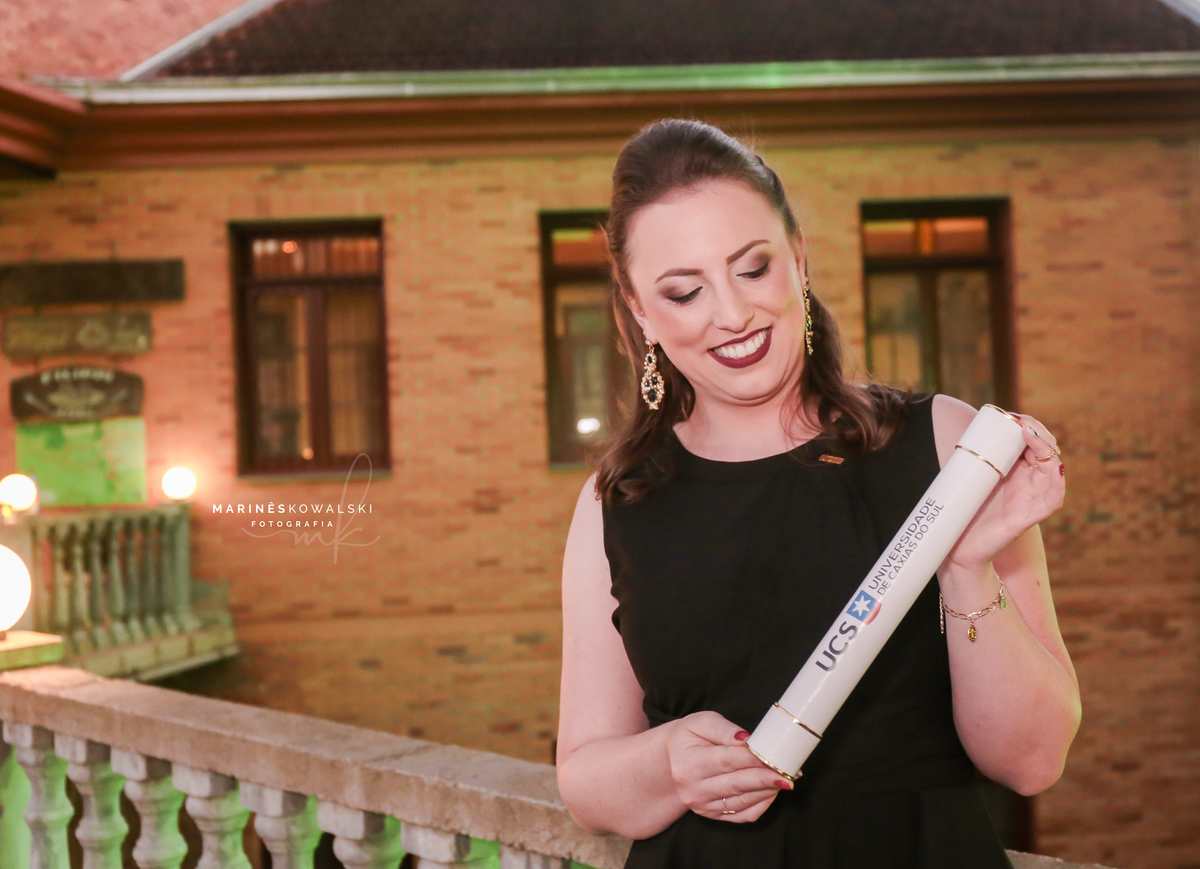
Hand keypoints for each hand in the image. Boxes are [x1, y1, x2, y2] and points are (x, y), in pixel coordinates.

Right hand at [664, 711, 792, 822]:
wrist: (670, 761)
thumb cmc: (688, 737)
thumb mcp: (701, 722)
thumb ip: (724, 729)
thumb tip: (747, 739)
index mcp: (690, 762)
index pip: (729, 760)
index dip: (755, 759)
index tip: (778, 757)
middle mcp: (694, 789)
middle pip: (738, 783)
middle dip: (767, 778)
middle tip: (791, 773)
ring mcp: (702, 806)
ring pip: (743, 802)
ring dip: (768, 791)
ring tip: (786, 779)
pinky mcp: (711, 815)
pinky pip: (742, 815)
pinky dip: (760, 804)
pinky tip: (771, 791)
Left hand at [944, 413, 1065, 574]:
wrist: (957, 548)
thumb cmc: (964, 512)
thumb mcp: (967, 478)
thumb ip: (972, 458)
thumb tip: (966, 430)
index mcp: (1015, 472)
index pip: (1032, 443)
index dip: (1029, 427)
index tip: (1013, 417)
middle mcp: (1028, 483)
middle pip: (1046, 452)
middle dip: (1039, 434)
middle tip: (1023, 424)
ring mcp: (1031, 499)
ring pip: (1053, 471)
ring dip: (1047, 451)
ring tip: (1033, 437)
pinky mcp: (1029, 517)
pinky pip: (1052, 499)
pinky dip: (1057, 483)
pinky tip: (1054, 468)